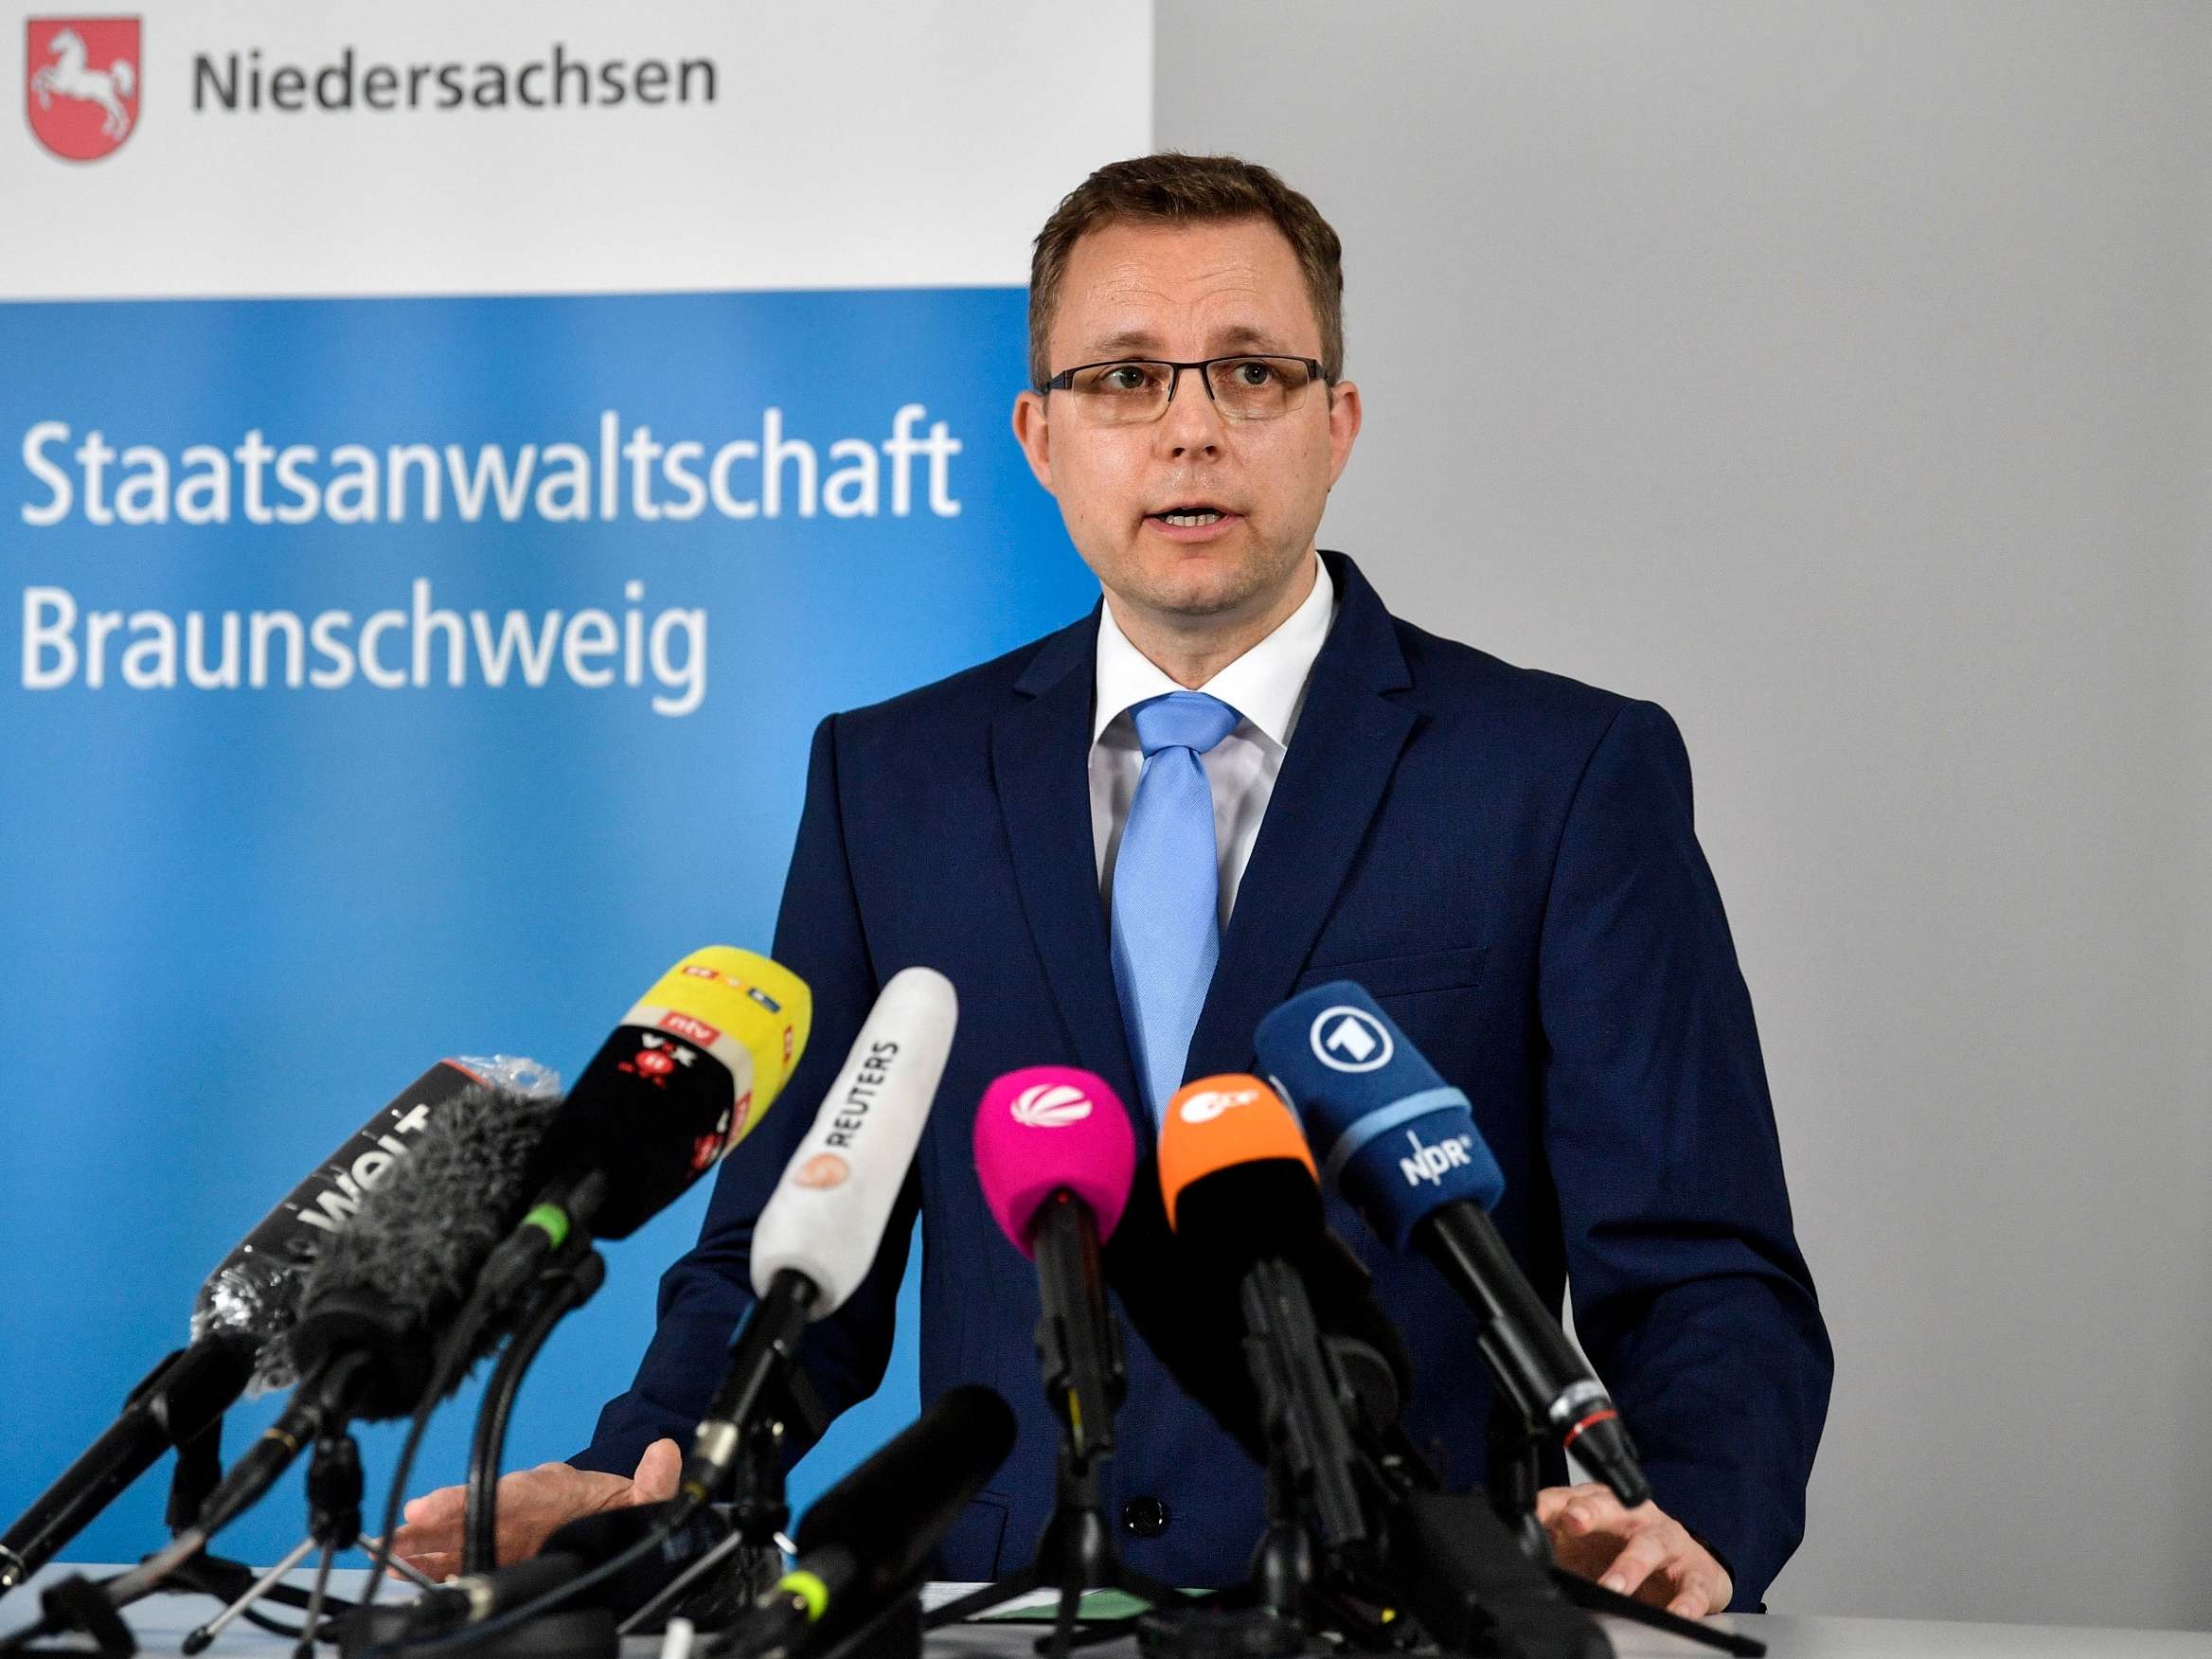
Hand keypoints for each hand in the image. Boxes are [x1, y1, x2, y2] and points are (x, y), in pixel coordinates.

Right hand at [389, 1439, 681, 1579]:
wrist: (615, 1514)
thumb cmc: (619, 1502)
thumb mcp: (646, 1494)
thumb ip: (655, 1480)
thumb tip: (664, 1454)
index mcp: (549, 1492)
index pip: (503, 1494)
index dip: (464, 1500)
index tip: (428, 1508)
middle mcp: (519, 1510)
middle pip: (469, 1516)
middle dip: (430, 1527)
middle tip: (393, 1537)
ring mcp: (505, 1534)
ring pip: (458, 1538)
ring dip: (423, 1547)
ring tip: (389, 1555)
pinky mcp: (498, 1556)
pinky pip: (461, 1559)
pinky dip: (434, 1566)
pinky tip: (408, 1574)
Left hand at [1535, 1483, 1731, 1618]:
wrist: (1691, 1572)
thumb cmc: (1629, 1557)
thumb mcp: (1587, 1550)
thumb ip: (1555, 1550)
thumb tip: (1518, 1560)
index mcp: (1604, 1507)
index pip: (1572, 1498)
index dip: (1552, 1503)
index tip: (1534, 1512)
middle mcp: (1636, 1516)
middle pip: (1611, 1506)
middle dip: (1590, 1511)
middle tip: (1572, 1522)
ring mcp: (1668, 1540)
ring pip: (1649, 1544)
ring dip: (1630, 1565)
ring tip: (1613, 1587)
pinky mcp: (1696, 1571)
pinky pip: (1692, 1586)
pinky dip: (1686, 1601)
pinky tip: (1678, 1613)